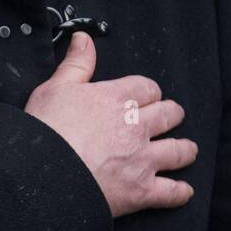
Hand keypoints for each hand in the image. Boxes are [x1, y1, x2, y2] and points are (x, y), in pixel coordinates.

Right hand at [24, 32, 196, 217]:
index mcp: (117, 99)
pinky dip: (180, 192)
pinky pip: (171, 192)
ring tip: (188, 150)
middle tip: (173, 116)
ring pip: (177, 151)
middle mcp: (136, 127)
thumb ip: (77, 63)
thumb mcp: (56, 87)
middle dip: (172, 114)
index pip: (147, 88)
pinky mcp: (141, 191)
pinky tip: (184, 191)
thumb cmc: (46, 132)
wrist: (43, 175)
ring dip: (185, 150)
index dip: (150, 91)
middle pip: (169, 115)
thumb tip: (84, 39)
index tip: (149, 95)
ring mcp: (142, 159)